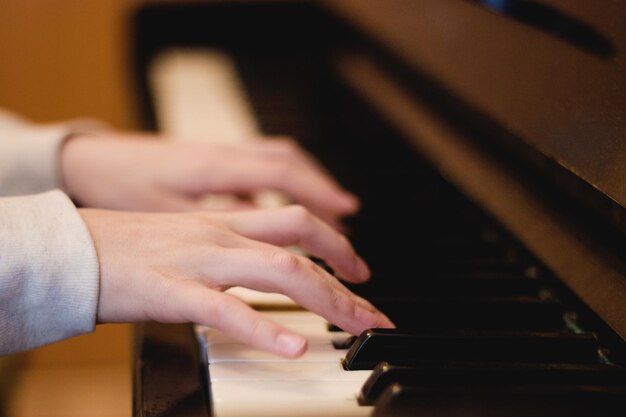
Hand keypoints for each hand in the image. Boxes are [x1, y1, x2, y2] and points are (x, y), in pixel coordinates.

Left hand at [61, 132, 358, 229]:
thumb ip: (217, 229)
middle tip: (349, 231)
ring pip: (281, 163)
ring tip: (334, 222)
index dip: (321, 195)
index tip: (349, 216)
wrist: (88, 160)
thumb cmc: (120, 187)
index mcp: (214, 168)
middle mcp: (224, 155)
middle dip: (327, 198)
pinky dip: (288, 188)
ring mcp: (221, 155)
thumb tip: (261, 248)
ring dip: (313, 190)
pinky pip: (263, 168)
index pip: (283, 176)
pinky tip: (289, 214)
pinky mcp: (215, 161)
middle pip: (292, 167)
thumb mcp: (165, 215)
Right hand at [80, 204, 393, 357]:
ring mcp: (199, 261)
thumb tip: (261, 266)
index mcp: (223, 222)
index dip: (335, 241)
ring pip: (279, 270)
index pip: (295, 222)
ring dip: (327, 299)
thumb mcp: (188, 238)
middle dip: (346, 271)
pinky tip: (294, 347)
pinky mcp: (173, 290)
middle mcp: (220, 235)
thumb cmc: (126, 247)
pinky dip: (266, 327)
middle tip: (372, 305)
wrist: (71, 248)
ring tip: (359, 324)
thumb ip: (227, 248)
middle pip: (301, 242)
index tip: (358, 266)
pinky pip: (227, 310)